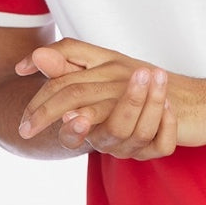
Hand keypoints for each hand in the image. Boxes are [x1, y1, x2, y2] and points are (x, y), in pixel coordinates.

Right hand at [16, 39, 177, 159]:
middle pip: (113, 131)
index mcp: (85, 124)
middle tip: (140, 73)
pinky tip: (169, 104)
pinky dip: (168, 124)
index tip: (75, 115)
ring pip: (141, 134)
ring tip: (158, 74)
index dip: (72, 129)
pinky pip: (164, 145)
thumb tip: (36, 57)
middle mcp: (107, 139)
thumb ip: (63, 64)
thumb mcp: (87, 68)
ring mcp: (133, 146)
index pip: (70, 136)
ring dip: (152, 103)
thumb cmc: (113, 85)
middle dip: (128, 103)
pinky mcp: (159, 147)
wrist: (163, 100)